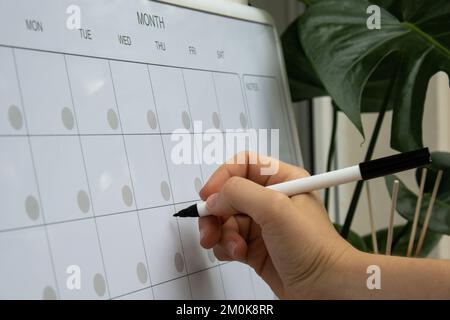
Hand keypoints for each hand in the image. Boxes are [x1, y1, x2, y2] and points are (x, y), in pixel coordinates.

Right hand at [198, 152, 354, 298]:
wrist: (325, 287)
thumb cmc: (315, 248)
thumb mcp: (276, 209)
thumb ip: (240, 194)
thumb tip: (215, 196)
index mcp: (282, 180)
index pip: (243, 165)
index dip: (223, 176)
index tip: (210, 194)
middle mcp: (270, 199)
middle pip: (228, 194)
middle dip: (216, 211)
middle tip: (209, 227)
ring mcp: (261, 224)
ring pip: (224, 219)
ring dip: (222, 234)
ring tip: (233, 247)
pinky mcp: (254, 245)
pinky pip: (228, 239)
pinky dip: (226, 248)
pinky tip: (238, 255)